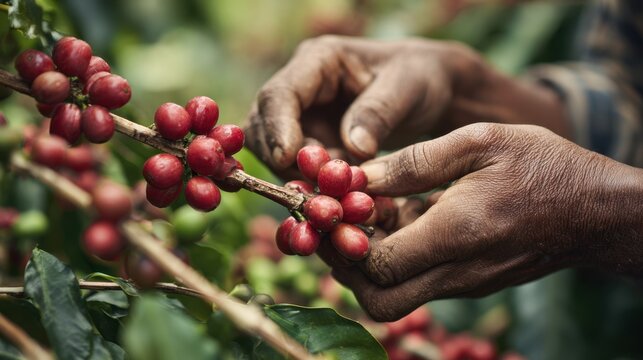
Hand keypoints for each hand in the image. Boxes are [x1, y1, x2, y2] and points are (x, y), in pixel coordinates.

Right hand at [245, 35, 566, 175]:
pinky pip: (299, 170)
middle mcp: (302, 88)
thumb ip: (379, 113)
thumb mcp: (408, 87)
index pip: (279, 95)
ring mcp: (304, 118)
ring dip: (298, 180)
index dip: (278, 130)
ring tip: (335, 200)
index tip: (289, 161)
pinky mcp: (313, 144)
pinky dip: (314, 189)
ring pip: (276, 154)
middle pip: (264, 128)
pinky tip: (340, 203)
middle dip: (285, 162)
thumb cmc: (422, 76)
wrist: (432, 91)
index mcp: (318, 61)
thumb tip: (354, 149)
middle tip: (318, 191)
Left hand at [330, 123, 642, 320]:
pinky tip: (397, 217)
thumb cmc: (542, 167)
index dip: (342, 242)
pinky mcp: (469, 282)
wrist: (595, 211)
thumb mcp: (479, 142)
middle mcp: (458, 271)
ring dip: (367, 262)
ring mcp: (464, 283)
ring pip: (395, 296)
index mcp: (458, 233)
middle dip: (345, 267)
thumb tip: (360, 177)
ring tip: (363, 214)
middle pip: (379, 300)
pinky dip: (396, 257)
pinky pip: (418, 282)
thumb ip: (416, 162)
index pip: (378, 265)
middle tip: (335, 224)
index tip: (329, 209)